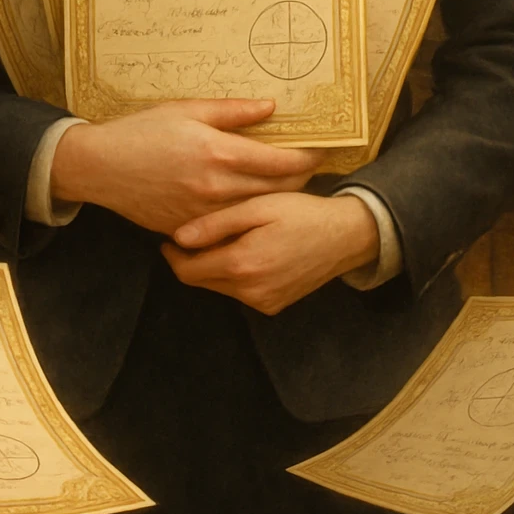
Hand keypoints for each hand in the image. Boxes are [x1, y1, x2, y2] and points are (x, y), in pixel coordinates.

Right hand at [49, 98, 322, 235]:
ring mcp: (204, 213)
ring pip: (257, 210)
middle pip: (277, 190)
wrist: (101, 167)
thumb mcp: (187, 110)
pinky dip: (246, 214)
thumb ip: (233, 111)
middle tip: (311, 167)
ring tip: (288, 184)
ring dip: (277, 198)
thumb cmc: (142, 131)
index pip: (281, 161)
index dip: (307, 157)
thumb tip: (271, 107)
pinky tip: (252, 203)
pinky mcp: (190, 228)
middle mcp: (216, 187)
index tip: (321, 151)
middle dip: (300, 179)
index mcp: (219, 153)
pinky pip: (230, 225)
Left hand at [162, 192, 379, 314]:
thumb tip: (177, 238)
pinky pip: (240, 292)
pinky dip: (233, 275)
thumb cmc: (301, 212)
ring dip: (213, 267)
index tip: (169, 236)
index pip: (188, 270)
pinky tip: (243, 251)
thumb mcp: (257, 207)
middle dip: (191, 260)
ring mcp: (263, 302)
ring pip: (220, 287)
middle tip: (190, 234)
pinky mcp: (274, 306)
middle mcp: (249, 292)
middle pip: (202, 281)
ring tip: (218, 238)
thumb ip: (216, 224)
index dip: (172, 254)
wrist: (344, 236)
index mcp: (241, 265)